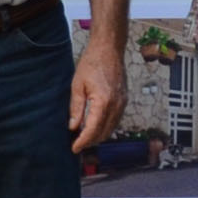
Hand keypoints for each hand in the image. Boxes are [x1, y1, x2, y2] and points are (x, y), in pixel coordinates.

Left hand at [67, 32, 125, 153]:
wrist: (109, 49)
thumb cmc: (91, 64)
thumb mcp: (77, 85)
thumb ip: (76, 108)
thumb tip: (73, 127)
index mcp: (103, 102)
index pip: (93, 130)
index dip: (83, 142)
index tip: (74, 148)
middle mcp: (116, 105)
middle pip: (103, 133)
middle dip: (90, 141)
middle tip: (77, 144)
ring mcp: (122, 103)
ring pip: (111, 129)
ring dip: (98, 136)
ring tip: (84, 138)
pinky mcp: (124, 101)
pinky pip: (116, 120)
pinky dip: (105, 127)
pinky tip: (95, 126)